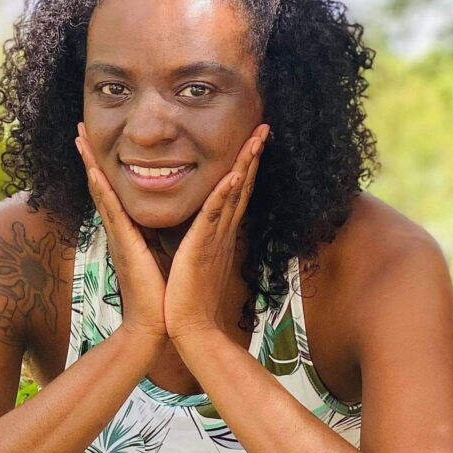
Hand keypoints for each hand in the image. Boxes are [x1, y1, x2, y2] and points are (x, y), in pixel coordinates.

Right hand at [74, 123, 168, 341]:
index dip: (104, 166)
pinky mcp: (126, 246)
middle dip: (90, 156)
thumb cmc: (162, 294)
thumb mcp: (161, 256)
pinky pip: (112, 212)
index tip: (96, 141)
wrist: (157, 324)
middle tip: (78, 129)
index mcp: (129, 232)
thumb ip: (157, 239)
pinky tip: (95, 171)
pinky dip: (103, 190)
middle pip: (101, 185)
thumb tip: (162, 226)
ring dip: (90, 164)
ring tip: (80, 138)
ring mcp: (119, 237)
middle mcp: (119, 231)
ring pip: (102, 192)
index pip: (114, 192)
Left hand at [164, 123, 269, 341]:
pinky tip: (234, 174)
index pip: (234, 192)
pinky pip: (214, 216)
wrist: (188, 327)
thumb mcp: (195, 260)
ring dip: (245, 163)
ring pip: (233, 194)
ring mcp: (216, 239)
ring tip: (257, 136)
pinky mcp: (202, 249)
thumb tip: (199, 228)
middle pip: (242, 185)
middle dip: (253, 154)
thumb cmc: (187, 298)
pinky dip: (225, 194)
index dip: (245, 165)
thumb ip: (200, 240)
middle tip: (264, 125)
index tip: (252, 140)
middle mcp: (223, 232)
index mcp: (218, 234)